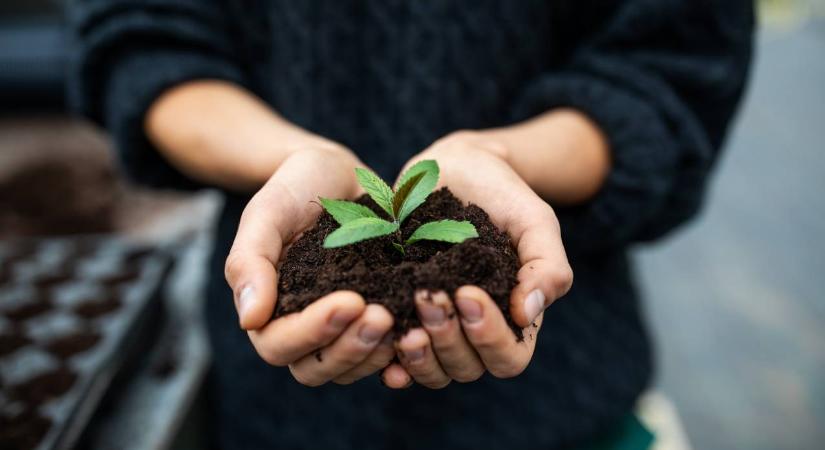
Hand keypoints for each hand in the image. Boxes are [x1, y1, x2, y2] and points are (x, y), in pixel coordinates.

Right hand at [225, 146, 396, 385]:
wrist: (336, 173)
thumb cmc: (294, 187)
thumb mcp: (267, 212)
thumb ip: (249, 262)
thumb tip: (249, 320)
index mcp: (268, 309)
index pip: (279, 345)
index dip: (313, 332)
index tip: (350, 301)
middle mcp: (301, 327)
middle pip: (316, 368)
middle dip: (350, 348)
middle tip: (383, 315)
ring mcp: (339, 328)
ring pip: (350, 367)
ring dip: (376, 353)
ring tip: (406, 323)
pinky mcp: (372, 319)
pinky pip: (382, 355)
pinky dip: (400, 353)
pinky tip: (421, 332)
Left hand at [381, 131, 573, 388]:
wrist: (456, 168)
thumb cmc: (503, 195)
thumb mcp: (535, 221)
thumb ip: (547, 265)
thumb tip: (529, 313)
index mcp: (513, 320)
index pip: (508, 357)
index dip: (489, 337)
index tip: (467, 293)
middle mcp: (474, 333)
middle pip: (466, 368)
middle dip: (447, 338)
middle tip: (427, 295)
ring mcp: (436, 328)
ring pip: (431, 370)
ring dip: (418, 355)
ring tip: (402, 325)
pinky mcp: (401, 316)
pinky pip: (394, 357)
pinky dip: (388, 360)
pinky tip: (379, 340)